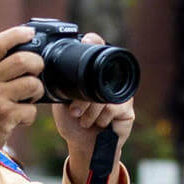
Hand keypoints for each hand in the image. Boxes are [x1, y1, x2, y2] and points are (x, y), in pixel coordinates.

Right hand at [0, 26, 43, 169]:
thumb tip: (14, 48)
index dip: (17, 34)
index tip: (30, 33)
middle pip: (23, 60)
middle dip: (37, 64)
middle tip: (36, 71)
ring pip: (33, 84)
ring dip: (36, 92)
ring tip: (28, 99)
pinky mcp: (5, 115)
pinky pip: (32, 109)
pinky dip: (30, 115)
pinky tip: (19, 118)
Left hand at [52, 33, 133, 183]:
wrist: (81, 145)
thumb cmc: (71, 121)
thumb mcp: (61, 99)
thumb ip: (62, 84)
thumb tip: (55, 69)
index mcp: (94, 76)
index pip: (99, 49)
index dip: (95, 42)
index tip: (88, 39)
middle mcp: (110, 81)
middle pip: (100, 75)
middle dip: (83, 97)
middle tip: (74, 110)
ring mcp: (122, 95)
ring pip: (104, 96)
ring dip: (89, 111)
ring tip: (83, 119)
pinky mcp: (129, 110)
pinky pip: (112, 108)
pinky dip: (99, 118)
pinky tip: (96, 124)